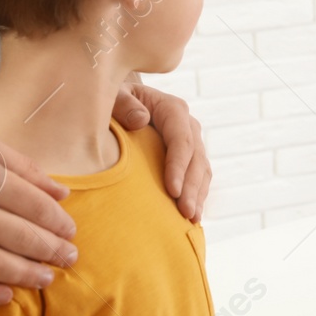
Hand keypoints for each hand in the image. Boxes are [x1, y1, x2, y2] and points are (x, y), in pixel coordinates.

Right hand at [0, 127, 76, 305]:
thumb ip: (23, 167)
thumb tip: (61, 194)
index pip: (31, 204)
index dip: (56, 222)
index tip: (71, 232)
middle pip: (17, 235)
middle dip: (50, 250)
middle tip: (69, 258)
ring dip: (24, 274)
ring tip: (46, 279)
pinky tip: (6, 296)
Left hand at [113, 82, 210, 221]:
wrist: (120, 102)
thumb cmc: (113, 99)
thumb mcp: (114, 95)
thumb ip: (124, 104)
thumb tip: (141, 120)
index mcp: (172, 109)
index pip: (181, 139)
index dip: (178, 165)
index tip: (172, 191)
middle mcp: (187, 125)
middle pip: (196, 158)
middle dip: (191, 187)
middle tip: (185, 213)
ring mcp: (191, 142)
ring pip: (201, 170)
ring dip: (198, 195)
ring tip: (191, 220)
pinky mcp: (187, 158)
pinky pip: (198, 178)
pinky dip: (196, 196)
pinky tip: (191, 217)